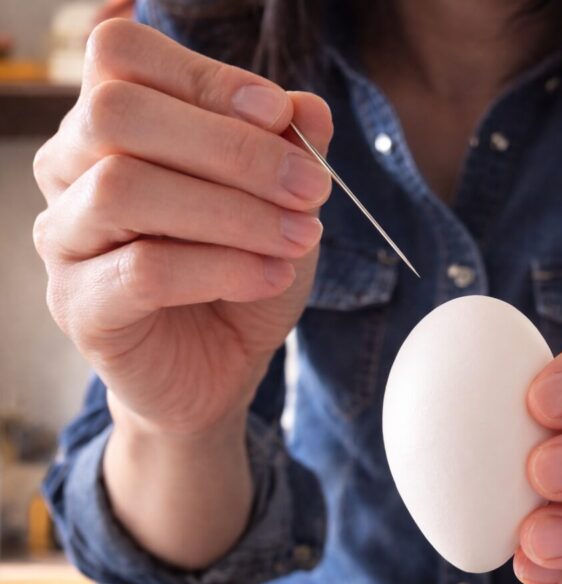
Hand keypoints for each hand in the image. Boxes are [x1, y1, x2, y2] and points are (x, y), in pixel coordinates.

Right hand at [33, 19, 332, 437]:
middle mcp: (71, 169)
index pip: (122, 54)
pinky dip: (223, 268)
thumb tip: (308, 108)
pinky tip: (272, 276)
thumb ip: (288, 149)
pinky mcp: (81, 305)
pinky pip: (143, 270)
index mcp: (114, 124)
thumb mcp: (282, 204)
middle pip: (116, 113)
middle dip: (232, 147)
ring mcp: (66, 238)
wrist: (223, 367)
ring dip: (233, 212)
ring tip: (300, 239)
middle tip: (311, 188)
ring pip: (124, 189)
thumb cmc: (243, 271)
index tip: (281, 114)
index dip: (204, 74)